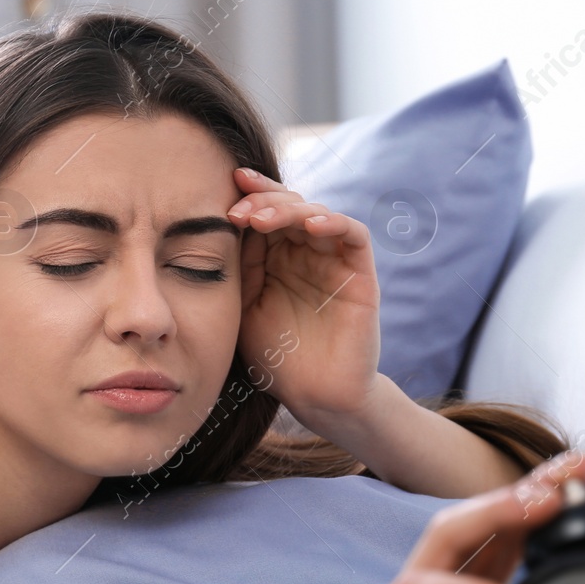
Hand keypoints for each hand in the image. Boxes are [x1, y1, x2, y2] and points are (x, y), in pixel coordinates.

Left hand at [228, 167, 381, 421]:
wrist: (314, 397)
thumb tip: (226, 222)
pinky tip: (310, 225)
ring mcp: (333, 260)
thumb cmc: (278, 358)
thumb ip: (241, 266)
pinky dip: (334, 222)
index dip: (249, 195)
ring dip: (289, 210)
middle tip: (238, 211)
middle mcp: (306, 253)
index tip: (225, 186)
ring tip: (261, 220)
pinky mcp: (360, 273)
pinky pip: (353, 235)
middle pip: (290, 205)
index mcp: (277, 258)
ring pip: (317, 213)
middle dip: (262, 201)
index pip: (266, 212)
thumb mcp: (245, 306)